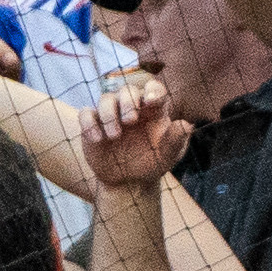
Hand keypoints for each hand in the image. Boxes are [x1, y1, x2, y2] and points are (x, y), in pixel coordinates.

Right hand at [82, 73, 192, 192]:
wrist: (128, 181)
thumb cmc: (152, 164)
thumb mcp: (168, 155)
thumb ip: (176, 140)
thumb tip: (186, 124)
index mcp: (153, 110)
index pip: (153, 89)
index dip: (152, 91)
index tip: (151, 102)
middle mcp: (131, 107)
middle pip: (127, 90)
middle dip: (128, 102)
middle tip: (131, 121)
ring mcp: (110, 115)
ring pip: (105, 99)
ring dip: (109, 114)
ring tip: (114, 136)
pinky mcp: (92, 125)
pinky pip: (85, 114)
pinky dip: (88, 123)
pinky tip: (97, 139)